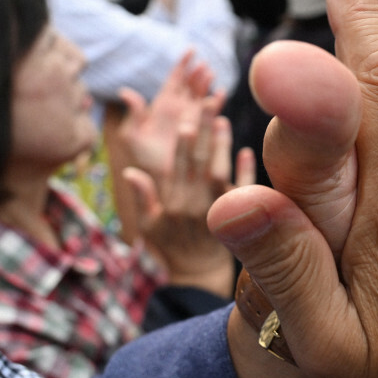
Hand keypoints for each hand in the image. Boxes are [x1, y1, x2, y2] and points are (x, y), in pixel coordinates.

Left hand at [118, 51, 213, 177]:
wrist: (164, 180)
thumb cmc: (146, 160)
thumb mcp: (134, 137)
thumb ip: (134, 114)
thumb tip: (125, 92)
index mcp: (163, 106)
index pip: (174, 80)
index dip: (182, 65)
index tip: (191, 51)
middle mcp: (180, 109)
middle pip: (190, 85)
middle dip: (197, 73)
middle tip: (203, 65)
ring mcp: (193, 118)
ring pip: (202, 95)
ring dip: (206, 84)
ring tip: (210, 74)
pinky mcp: (203, 130)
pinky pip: (212, 113)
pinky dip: (216, 102)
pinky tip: (220, 95)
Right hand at [125, 98, 242, 297]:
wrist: (198, 275)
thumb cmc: (171, 243)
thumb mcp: (149, 224)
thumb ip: (142, 196)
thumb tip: (131, 171)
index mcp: (171, 204)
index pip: (176, 169)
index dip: (181, 146)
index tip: (186, 120)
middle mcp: (194, 206)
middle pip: (199, 164)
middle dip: (203, 132)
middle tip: (209, 103)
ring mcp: (217, 213)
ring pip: (220, 176)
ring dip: (221, 147)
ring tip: (223, 120)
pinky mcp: (240, 219)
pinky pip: (244, 195)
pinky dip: (246, 173)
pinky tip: (246, 151)